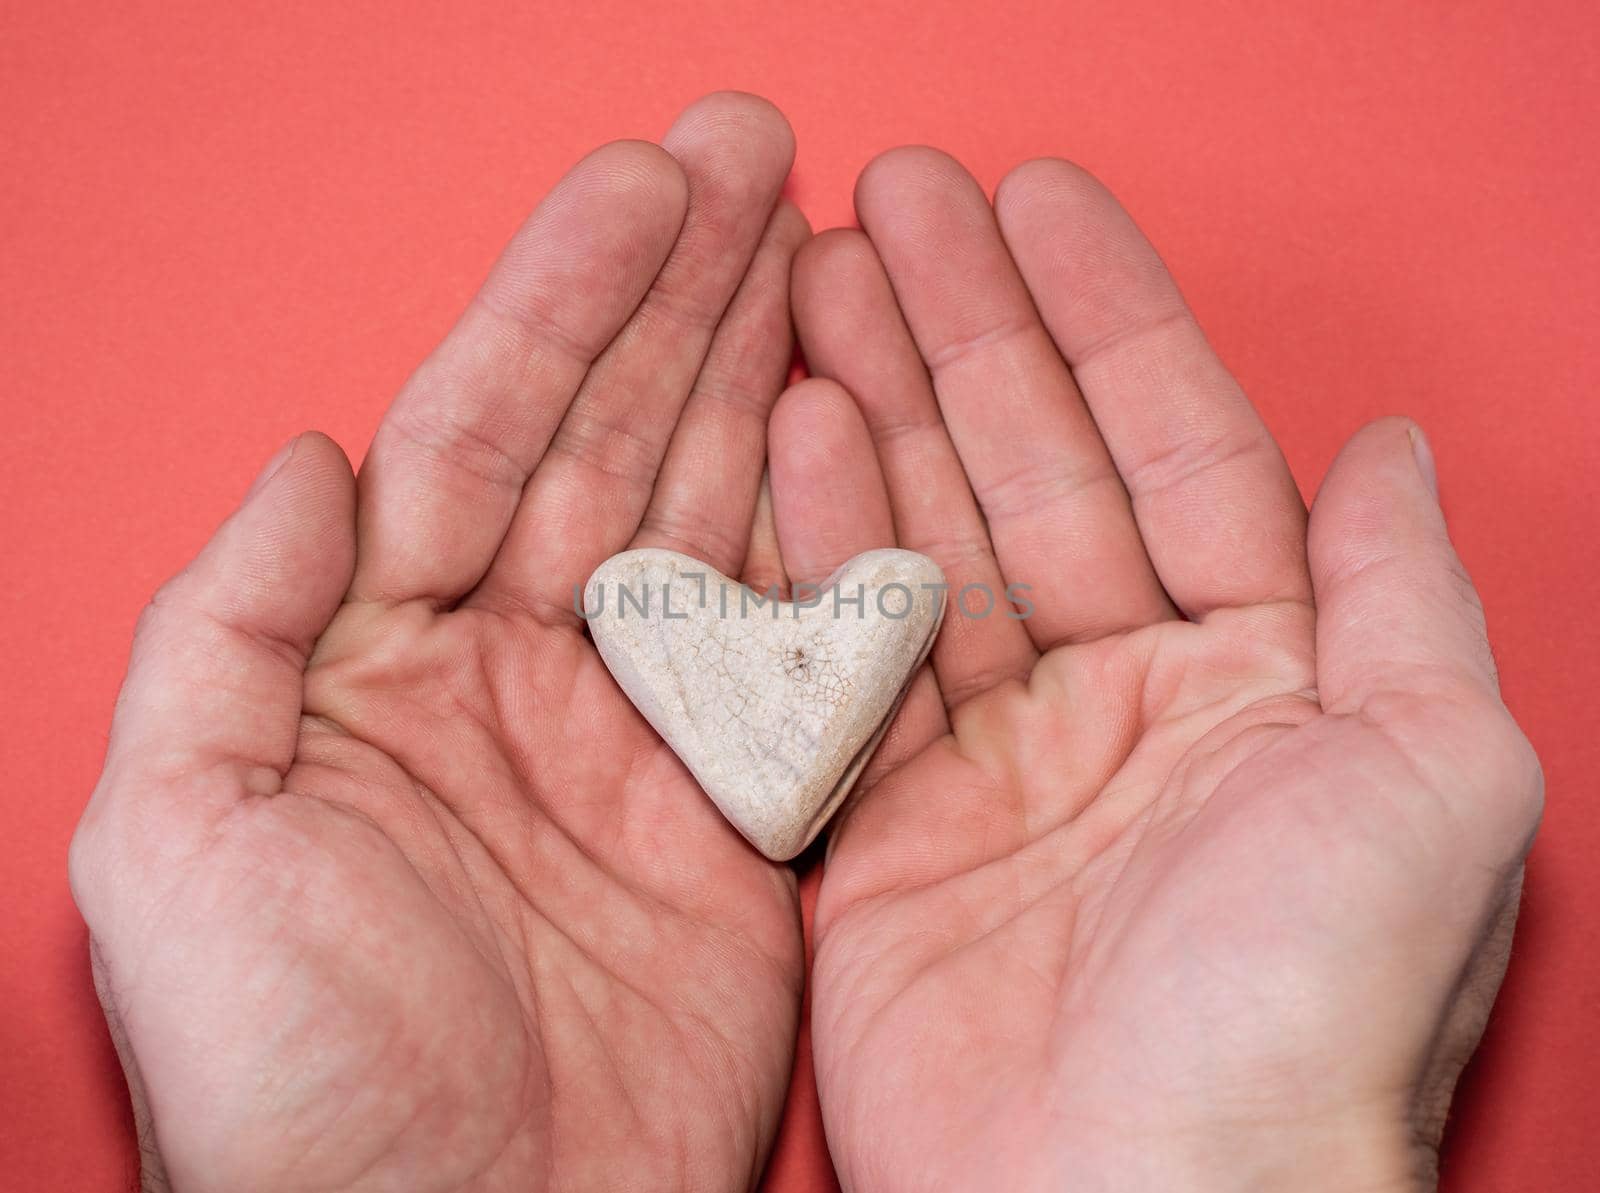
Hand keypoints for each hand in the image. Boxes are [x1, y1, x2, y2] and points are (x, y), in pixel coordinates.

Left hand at [69, 93, 808, 1192]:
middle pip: (608, 437)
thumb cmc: (297, 1075)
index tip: (645, 184)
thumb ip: (226, 631)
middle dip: (680, 291)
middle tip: (756, 154)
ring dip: (756, 370)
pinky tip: (857, 427)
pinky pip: (788, 645)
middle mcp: (513, 673)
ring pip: (704, 509)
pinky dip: (827, 536)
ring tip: (816, 238)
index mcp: (377, 662)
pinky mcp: (732, 808)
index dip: (561, 302)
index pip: (480, 432)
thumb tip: (310, 456)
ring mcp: (633, 733)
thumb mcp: (177, 842)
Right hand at [770, 149, 1541, 1190]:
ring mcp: (1001, 759)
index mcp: (1261, 675)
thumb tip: (1390, 445)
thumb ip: (1399, 597)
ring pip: (929, 538)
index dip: (1104, 313)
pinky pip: (850, 655)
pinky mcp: (892, 829)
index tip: (1032, 199)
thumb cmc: (1308, 1006)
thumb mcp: (1433, 775)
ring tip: (818, 278)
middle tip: (889, 201)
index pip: (1173, 444)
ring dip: (875, 402)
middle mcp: (1127, 701)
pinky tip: (790, 432)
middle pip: (1032, 467)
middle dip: (964, 327)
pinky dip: (818, 542)